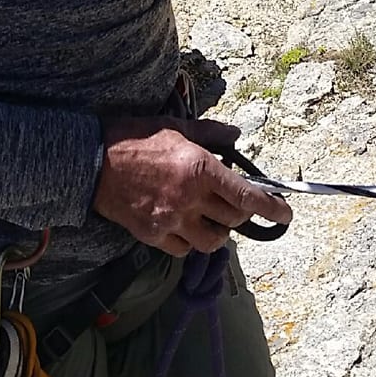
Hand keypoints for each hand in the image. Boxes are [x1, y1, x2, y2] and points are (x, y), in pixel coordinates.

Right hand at [93, 116, 291, 255]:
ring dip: (217, 232)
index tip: (285, 214)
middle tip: (234, 204)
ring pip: (211, 242)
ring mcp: (171, 220)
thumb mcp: (175, 127)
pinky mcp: (152, 235)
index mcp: (199, 169)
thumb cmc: (133, 138)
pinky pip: (184, 250)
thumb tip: (235, 135)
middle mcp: (189, 198)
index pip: (247, 197)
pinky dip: (190, 242)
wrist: (90, 161)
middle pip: (233, 221)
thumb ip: (210, 133)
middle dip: (240, 214)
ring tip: (210, 218)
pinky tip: (184, 226)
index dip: (272, 208)